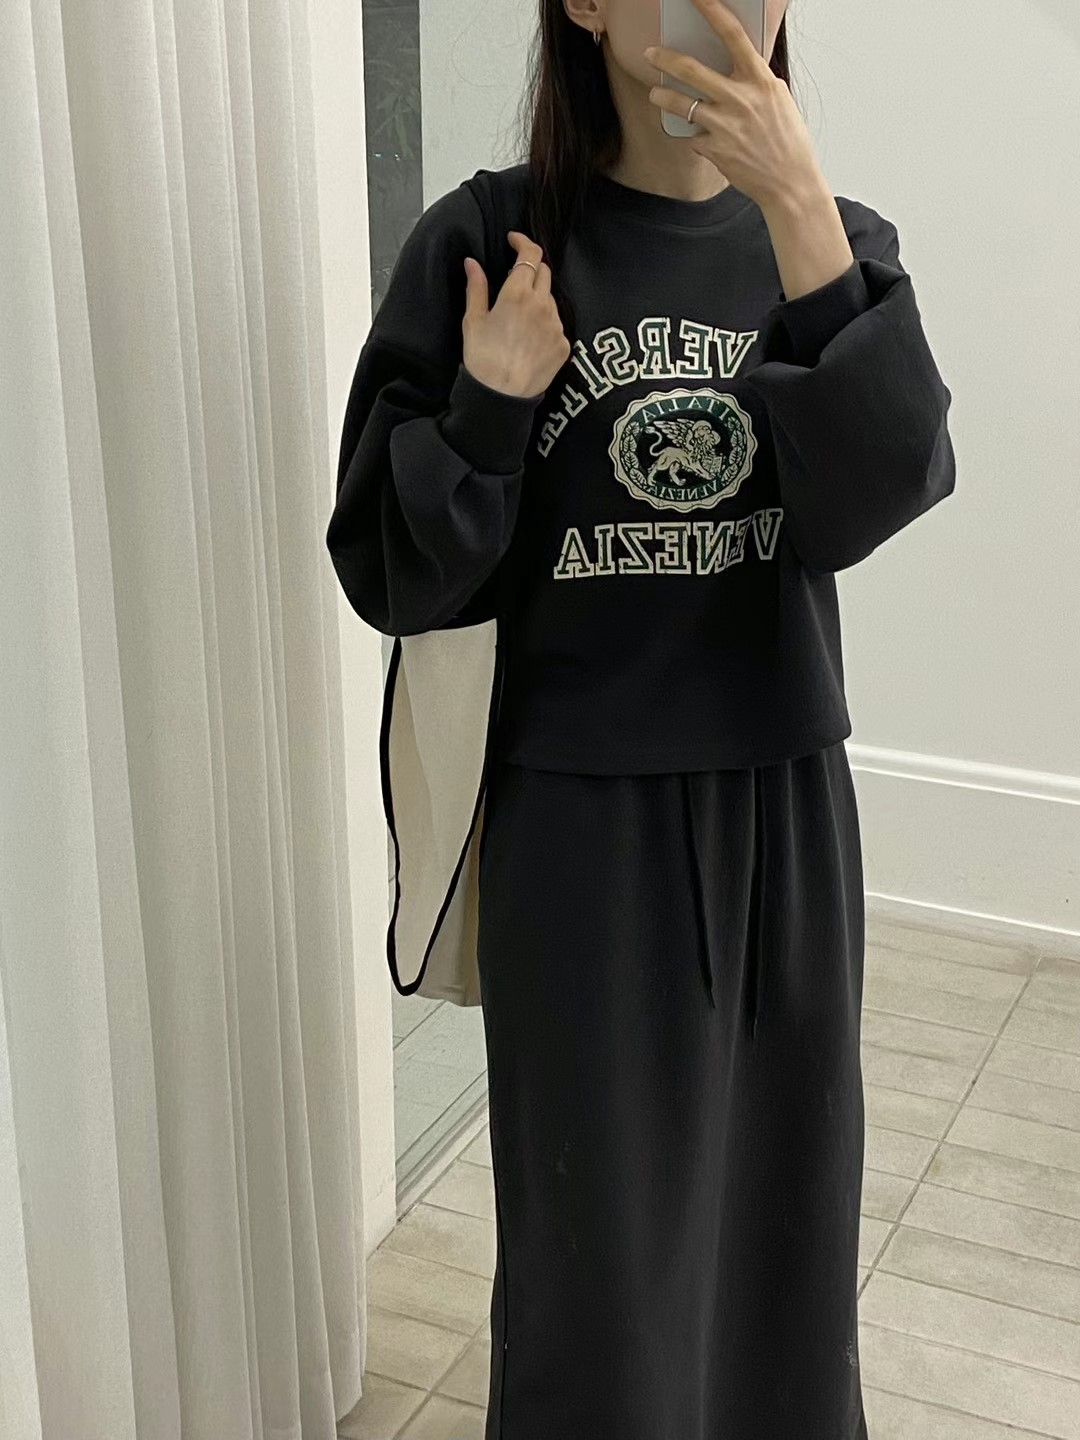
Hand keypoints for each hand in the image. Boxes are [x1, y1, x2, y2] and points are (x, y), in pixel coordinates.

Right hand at [461, 232, 571, 399]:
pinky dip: (545, 323)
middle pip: (544, 273)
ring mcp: (557, 326)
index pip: (531, 254)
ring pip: (551, 299)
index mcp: (518, 294)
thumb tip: (472, 263)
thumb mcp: (473, 320)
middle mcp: (543, 305)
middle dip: (531, 269)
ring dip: (538, 298)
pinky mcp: (565, 345)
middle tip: (515, 279)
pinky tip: (530, 338)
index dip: (524, 242)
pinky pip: (557, 324)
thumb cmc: (482, 359)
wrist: (501, 397)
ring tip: (520, 317)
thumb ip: (476, 287)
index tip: (514, 240)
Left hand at [643, 0, 825, 214]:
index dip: (711, 10)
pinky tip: (705, 140)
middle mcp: (740, 99)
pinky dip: (696, 136)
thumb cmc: (787, 140)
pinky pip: (694, 136)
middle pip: (692, 70)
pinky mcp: (714, 149)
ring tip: (656, 94)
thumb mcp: (777, 99)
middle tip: (650, 53)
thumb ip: (755, 80)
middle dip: (665, 59)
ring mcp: (725, 125)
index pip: (732, 34)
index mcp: (760, 80)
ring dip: (663, 98)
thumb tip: (734, 65)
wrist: (790, 183)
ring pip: (682, 104)